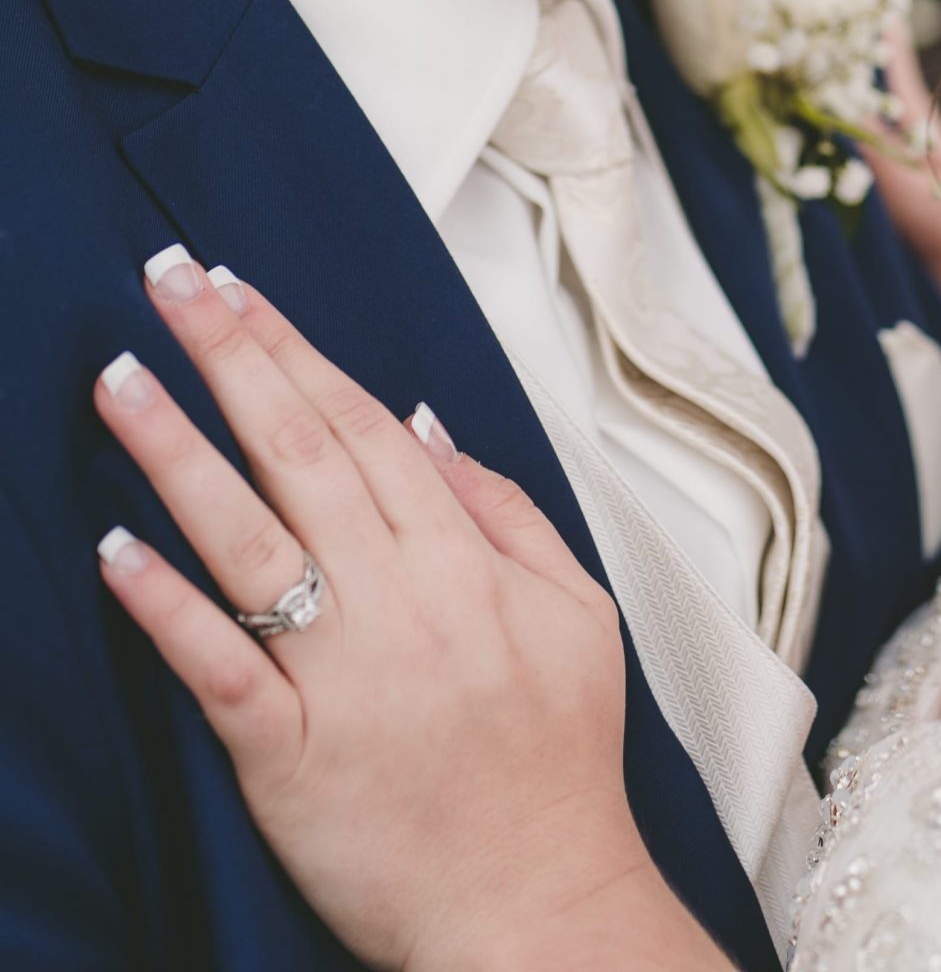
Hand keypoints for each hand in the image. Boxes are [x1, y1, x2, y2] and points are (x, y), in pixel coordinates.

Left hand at [93, 254, 705, 971]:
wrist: (542, 911)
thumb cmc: (559, 763)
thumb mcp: (578, 611)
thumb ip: (504, 508)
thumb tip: (425, 418)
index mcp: (464, 559)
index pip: (365, 421)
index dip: (295, 348)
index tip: (237, 287)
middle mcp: (402, 600)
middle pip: (302, 451)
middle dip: (231, 356)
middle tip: (167, 280)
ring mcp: (345, 676)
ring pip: (250, 539)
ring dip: (179, 451)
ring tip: (119, 377)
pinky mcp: (293, 758)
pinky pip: (222, 669)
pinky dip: (168, 606)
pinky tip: (115, 550)